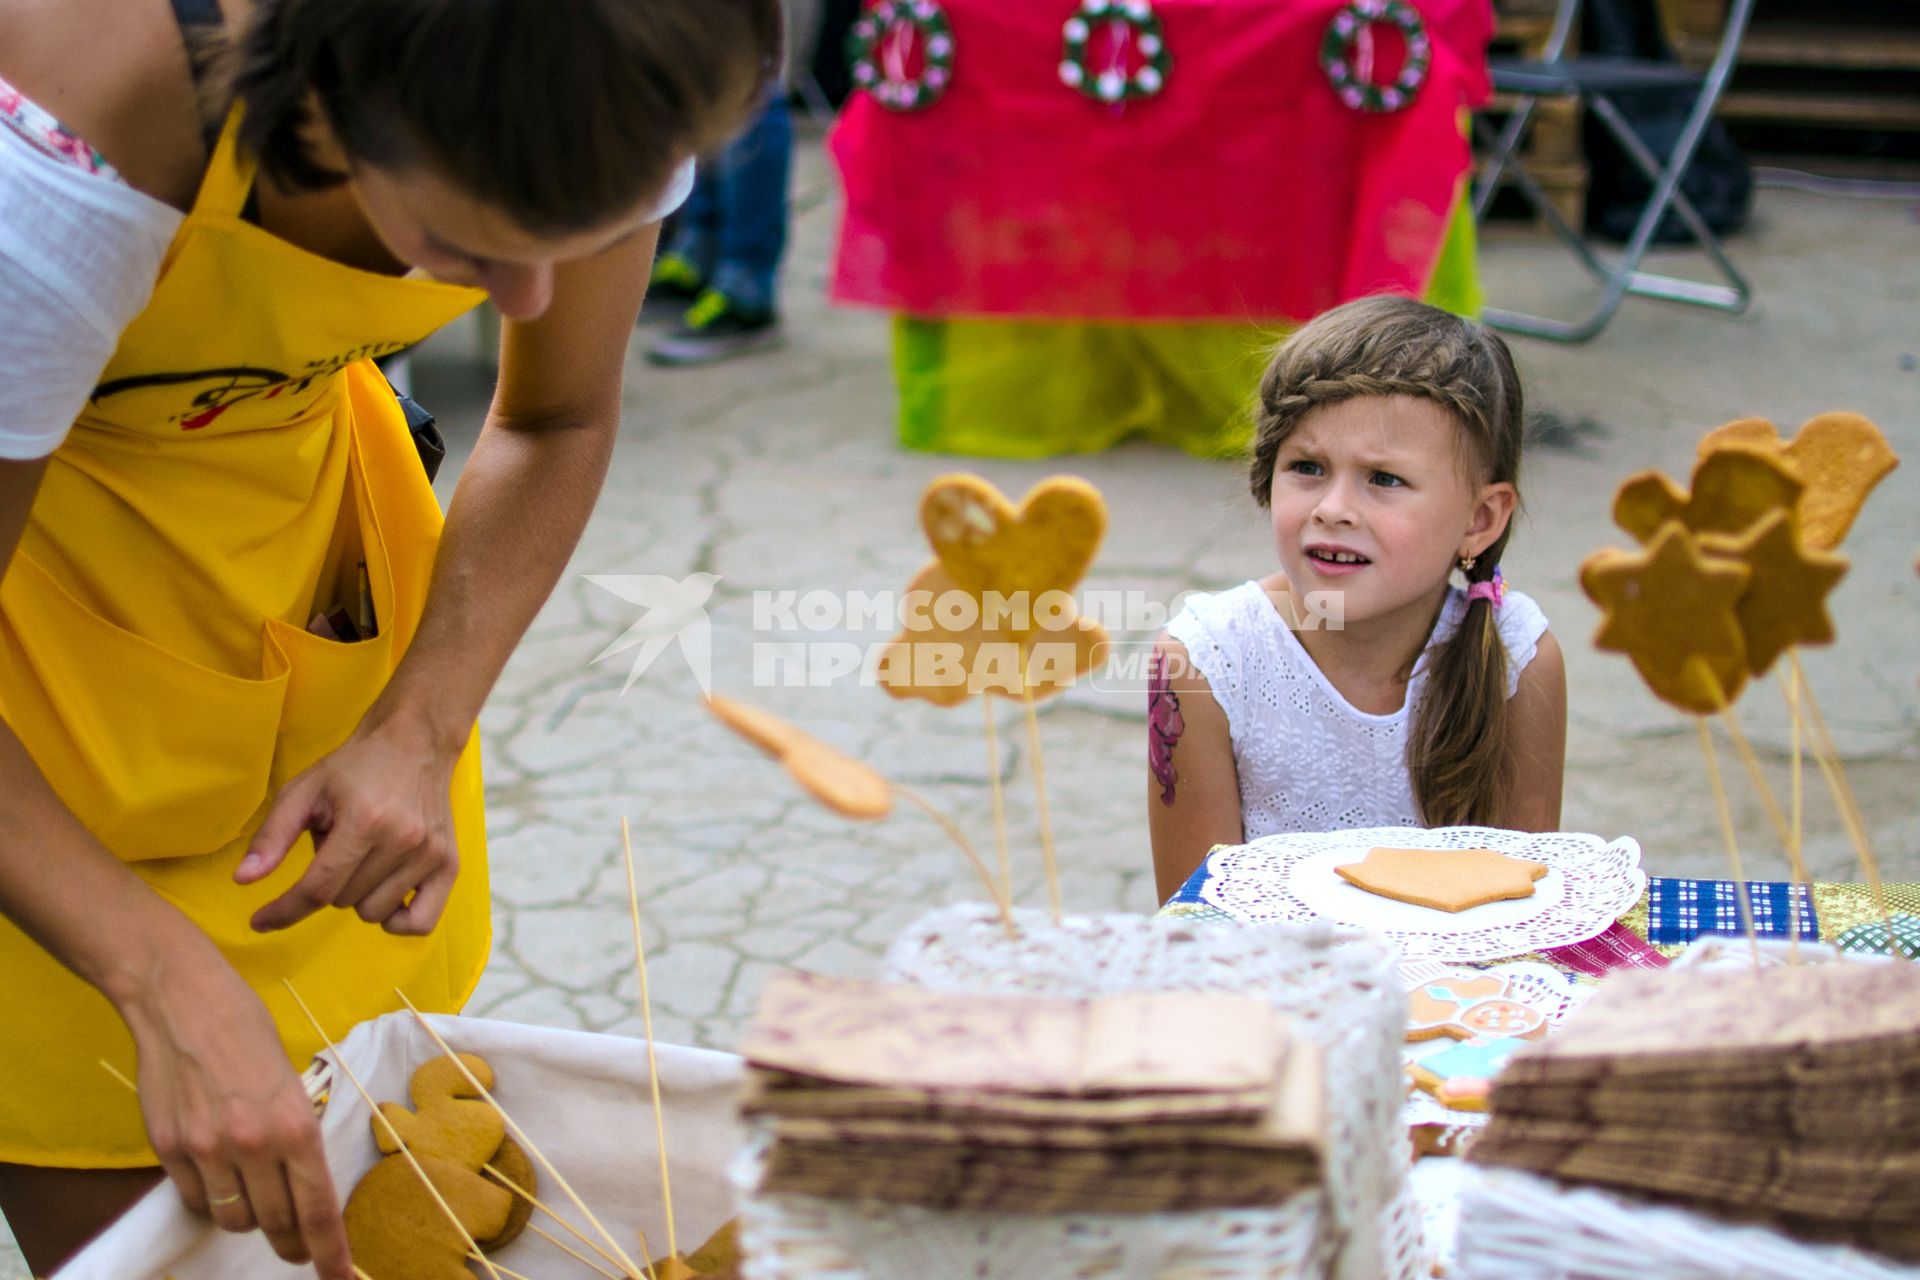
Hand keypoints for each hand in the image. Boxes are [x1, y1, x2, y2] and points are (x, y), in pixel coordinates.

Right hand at [118, 943, 351, 1278]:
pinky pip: (195, 1201)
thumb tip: (301, 1177)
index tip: (338, 1275)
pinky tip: (217, 1178)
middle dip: (290, 1241)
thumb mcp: (291, 1079)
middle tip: (296, 1245)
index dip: (329, 1250)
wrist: (181, 1001)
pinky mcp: (169, 1148)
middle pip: (276, 1223)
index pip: (316, 1208)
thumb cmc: (246, 1029)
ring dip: (249, 1217)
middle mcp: (253, 1144)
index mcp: (295, 1124)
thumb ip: (295, 1131)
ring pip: (234, 1218)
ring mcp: (206, 1150)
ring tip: (255, 1195)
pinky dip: (210, 1200)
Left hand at [239, 716, 461, 935]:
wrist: (416, 742)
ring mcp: (430, 854)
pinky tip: (387, 897)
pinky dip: (397, 921)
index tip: (260, 921)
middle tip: (337, 848)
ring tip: (364, 858)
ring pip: (374, 913)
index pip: (317, 888)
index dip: (284, 910)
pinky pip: (421, 922)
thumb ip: (272, 836)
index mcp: (364, 820)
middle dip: (327, 883)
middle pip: (343, 901)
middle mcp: (402, 840)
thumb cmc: (355, 768)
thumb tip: (243, 880)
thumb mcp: (304, 791)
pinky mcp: (449, 863)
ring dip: (358, 896)